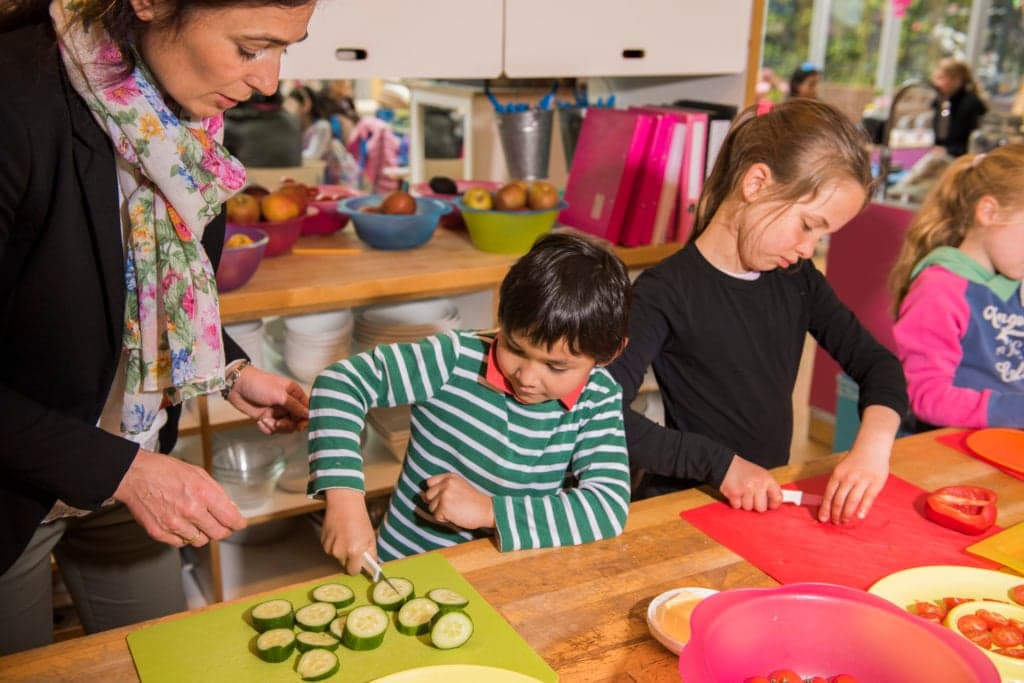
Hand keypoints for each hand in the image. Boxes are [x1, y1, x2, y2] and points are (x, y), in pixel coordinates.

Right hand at [113, 449, 246, 546]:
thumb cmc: (164, 471)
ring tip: (196, 521)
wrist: (134, 475)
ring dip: (203, 533)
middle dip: (223, 530)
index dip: (238, 523)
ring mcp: (174, 524)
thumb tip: (230, 508)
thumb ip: (216, 492)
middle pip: (218, 534)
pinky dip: (184, 536)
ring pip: (200, 541)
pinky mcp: (160, 533)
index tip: (238, 524)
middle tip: (221, 525)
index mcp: (203, 493)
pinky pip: (181, 543)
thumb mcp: (198, 473)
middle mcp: (190, 511)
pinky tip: (181, 524)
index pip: (230, 518)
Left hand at [226, 364, 308, 433]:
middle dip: (288, 424)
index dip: (305, 419)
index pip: (307, 409)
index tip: (300, 425)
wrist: (236, 387)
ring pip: (285, 427)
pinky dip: (267, 428)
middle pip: (297, 421)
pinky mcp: (267, 418)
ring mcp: (278, 412)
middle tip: (278, 423)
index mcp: (294, 394)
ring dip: (276, 427)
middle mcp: (288, 404)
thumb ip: (295, 406)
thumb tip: (308, 415)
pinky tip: (260, 421)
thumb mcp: (279, 394)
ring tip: (266, 420)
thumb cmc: (259, 385)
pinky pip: (273, 429)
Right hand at [321, 488, 376, 574]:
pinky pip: (330, 550)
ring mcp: (329, 548)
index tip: (360, 562)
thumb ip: (371, 554)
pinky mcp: (322, 543)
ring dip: (342, 552)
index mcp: (354, 552)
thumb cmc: (360, 519)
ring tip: (347, 537)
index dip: (358, 567)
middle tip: (355, 545)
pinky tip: (339, 534)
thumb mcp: (370, 537)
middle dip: (350, 559)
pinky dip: (334, 545)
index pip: (354, 571)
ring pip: (337, 557)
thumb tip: (372, 566)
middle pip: (345, 565)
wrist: (344, 503)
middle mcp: (340, 552)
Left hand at [421, 473, 494, 529]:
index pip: (430, 483)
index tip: (447, 497)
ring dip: (441, 512)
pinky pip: (436, 517)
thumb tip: (420, 495)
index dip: (435, 492)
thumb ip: (441, 488)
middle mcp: (446, 483)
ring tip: (456, 510)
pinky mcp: (444, 507)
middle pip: (428, 496)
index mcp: (449, 477)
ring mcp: (444, 495)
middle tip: (453, 505)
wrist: (486, 510)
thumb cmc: (472, 501)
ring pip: (431, 507)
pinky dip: (444, 519)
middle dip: (437, 503)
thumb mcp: (458, 487)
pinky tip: (456, 515)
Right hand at [719, 455, 783, 511]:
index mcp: (767, 479)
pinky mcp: (735, 493)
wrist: (725, 464)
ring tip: (741, 493)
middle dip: (755, 505)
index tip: (771, 505)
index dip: (774, 504)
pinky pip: (737, 506)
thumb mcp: (759, 474)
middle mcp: (758, 484)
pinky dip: (734, 502)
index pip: (777, 497)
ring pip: (748, 508)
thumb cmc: (742, 470)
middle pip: (761, 508)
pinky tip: (734, 493)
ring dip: (743, 503)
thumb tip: (774, 501)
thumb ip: (767, 487)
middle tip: (751, 498)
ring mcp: (747, 489)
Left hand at [818, 405, 898, 523]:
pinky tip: (859, 516)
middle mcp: (848, 478)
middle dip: (835, 514)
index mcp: (837, 475)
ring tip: (844, 521)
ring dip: (847, 514)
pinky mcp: (875, 483)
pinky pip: (868, 499)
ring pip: (852, 501)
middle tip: (835, 522)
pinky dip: (863, 509)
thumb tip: (830, 502)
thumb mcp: (841, 469)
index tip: (823, 518)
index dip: (825, 508)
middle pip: (839, 500)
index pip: (828, 495)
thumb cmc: (855, 461)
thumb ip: (837, 484)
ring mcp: (862, 481)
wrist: (871, 447)